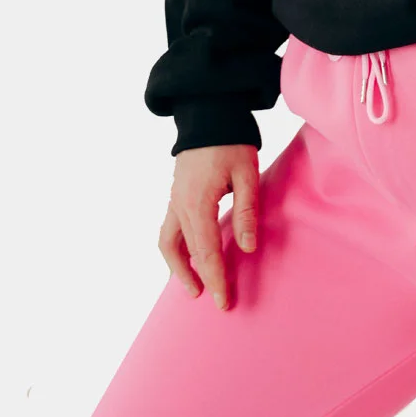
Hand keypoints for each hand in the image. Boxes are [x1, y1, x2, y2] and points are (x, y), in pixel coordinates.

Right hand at [158, 143, 259, 310]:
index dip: (215, 278)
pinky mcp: (175, 195)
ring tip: (194, 286)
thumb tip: (247, 247)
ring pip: (168, 243)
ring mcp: (174, 200)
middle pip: (183, 252)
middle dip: (197, 279)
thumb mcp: (247, 174)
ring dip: (179, 268)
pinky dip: (176, 250)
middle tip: (214, 300)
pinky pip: (169, 230)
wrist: (208, 114)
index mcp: (196, 203)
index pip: (205, 252)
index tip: (223, 302)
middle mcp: (179, 205)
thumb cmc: (231, 142)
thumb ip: (247, 211)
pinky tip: (189, 258)